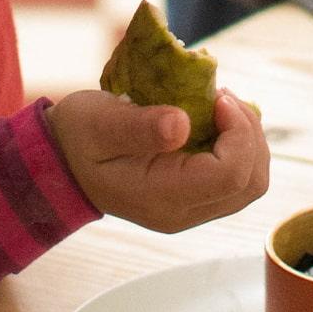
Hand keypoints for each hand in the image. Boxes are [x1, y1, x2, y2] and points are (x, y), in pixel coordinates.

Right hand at [46, 89, 269, 232]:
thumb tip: (182, 124)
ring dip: (247, 140)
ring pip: (251, 183)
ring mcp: (192, 210)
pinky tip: (216, 121)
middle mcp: (183, 213)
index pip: (231, 175)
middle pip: (251, 184)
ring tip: (220, 106)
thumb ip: (138, 126)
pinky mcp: (196, 199)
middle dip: (249, 135)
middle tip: (223, 99)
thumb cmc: (78, 138)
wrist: (62, 163)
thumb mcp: (98, 123)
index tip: (218, 98)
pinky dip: (238, 147)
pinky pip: (237, 179)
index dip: (239, 133)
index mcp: (162, 198)